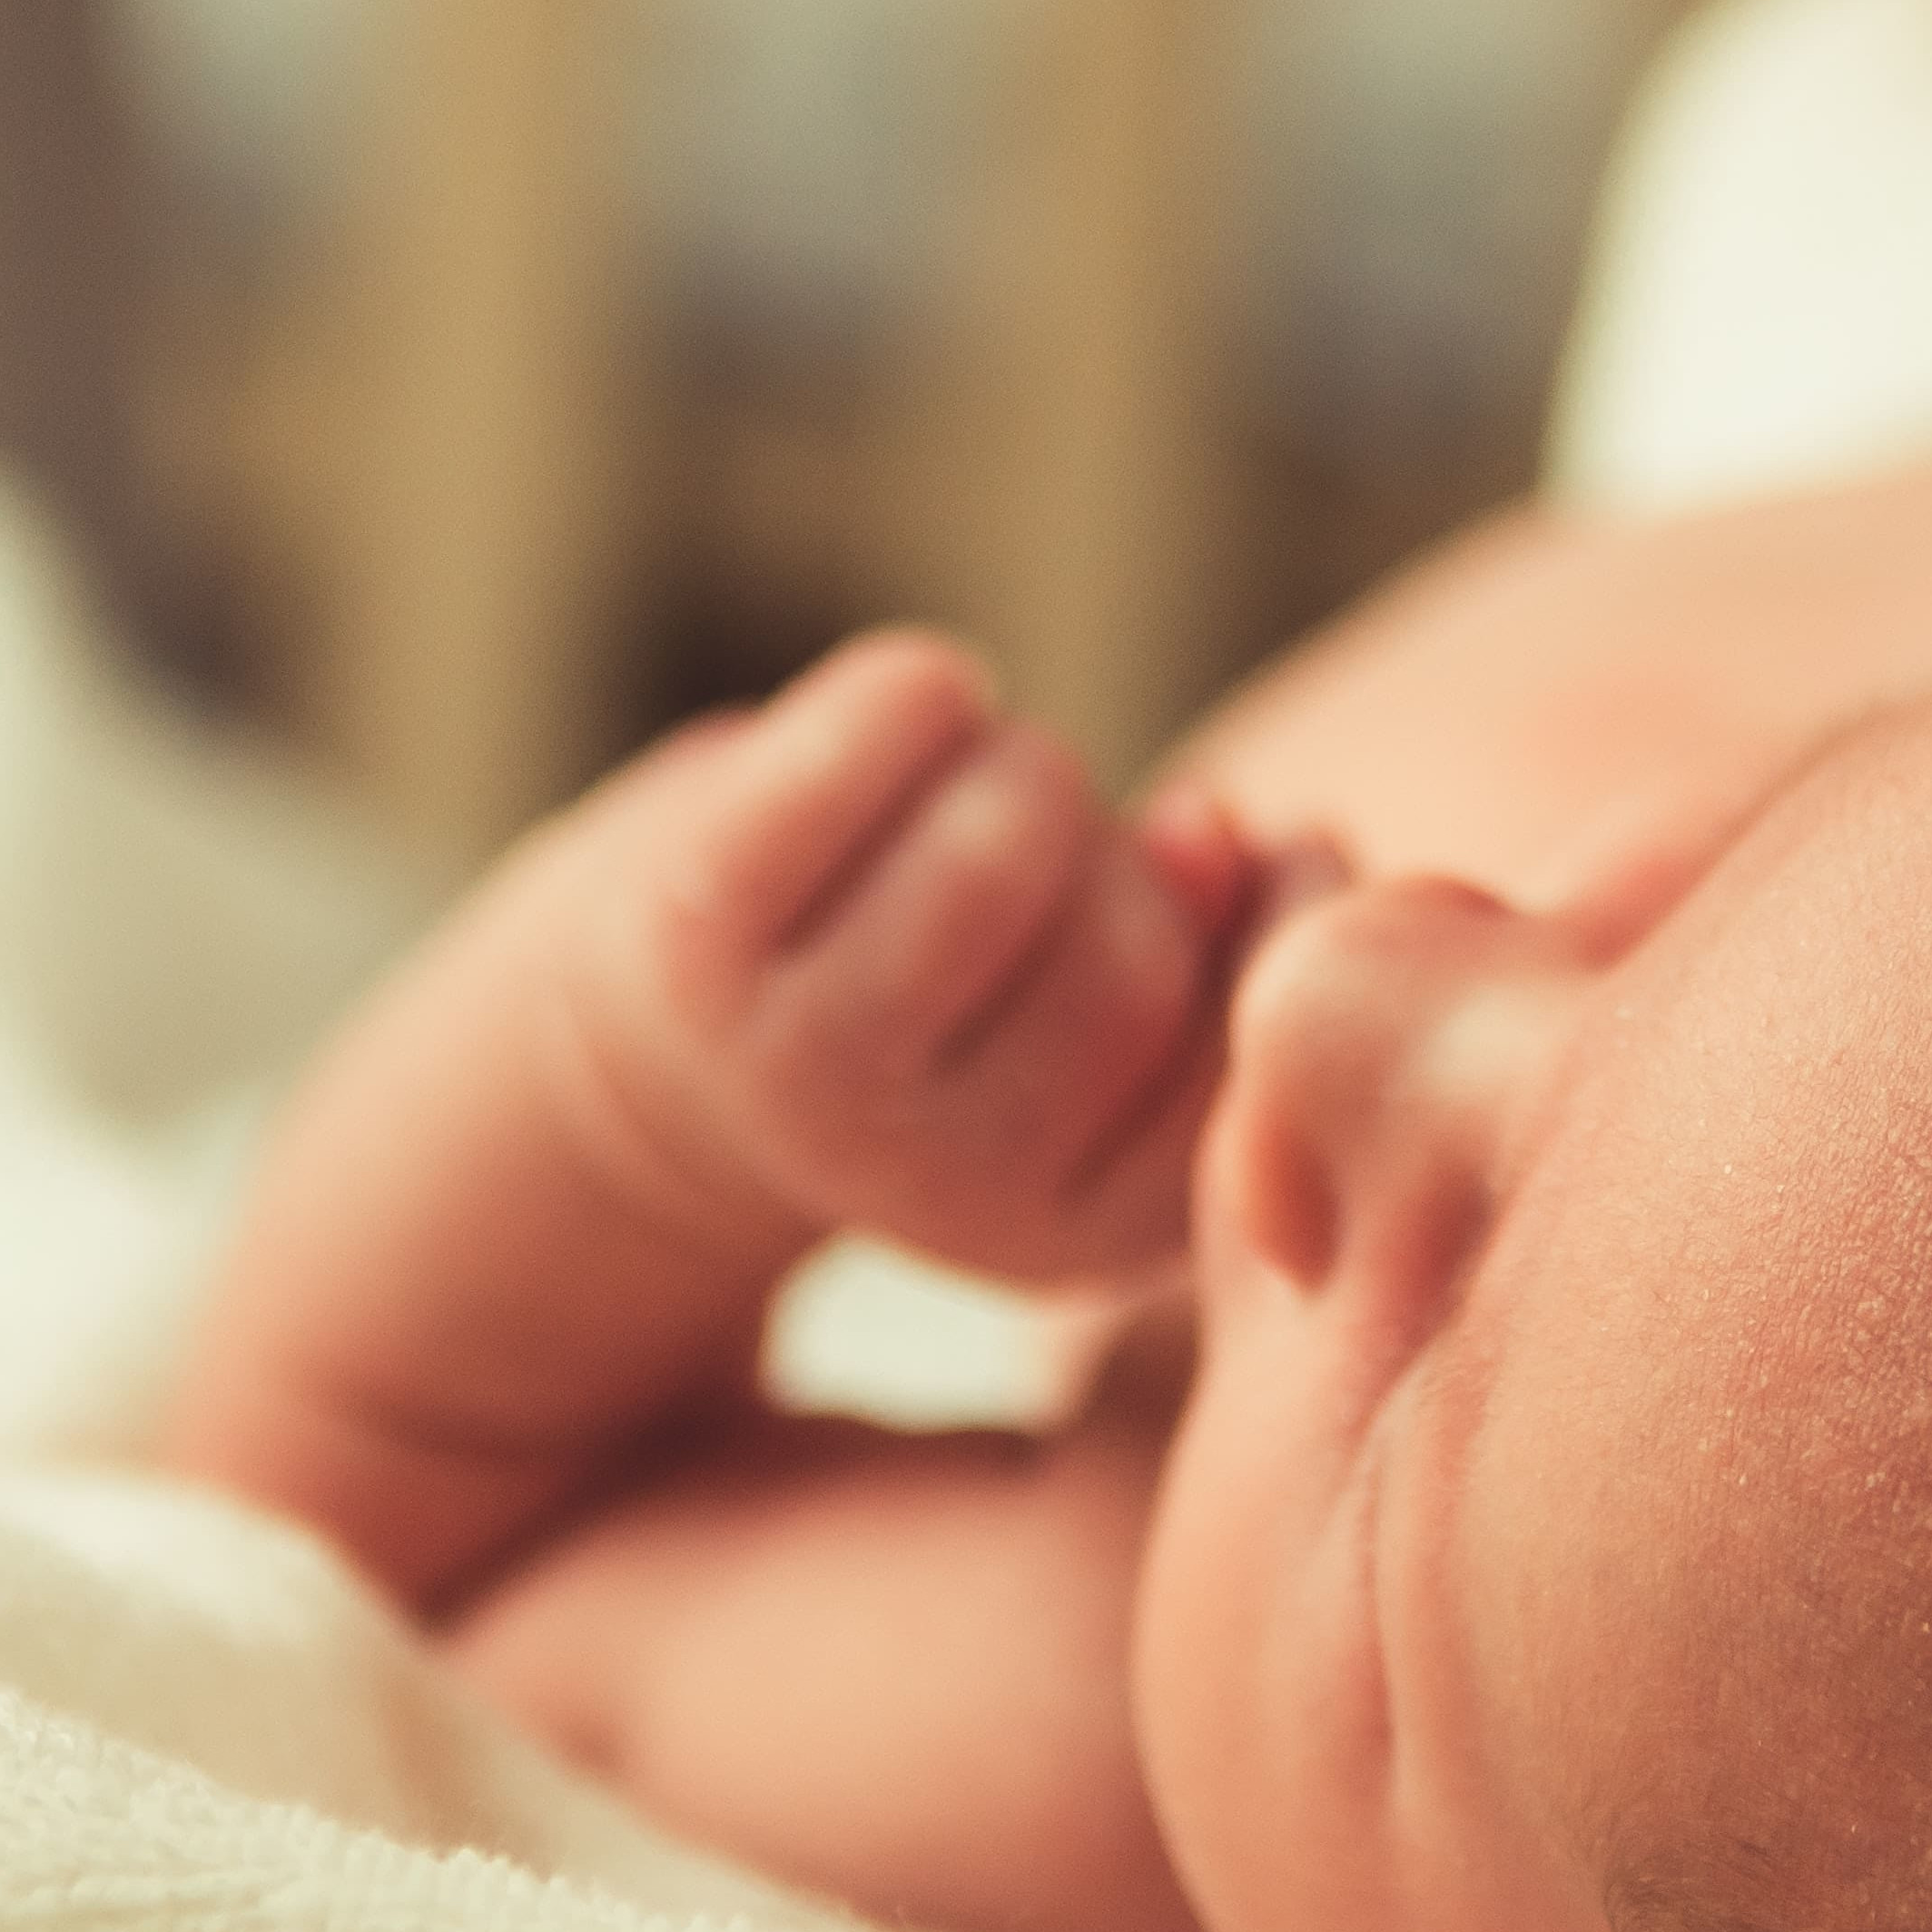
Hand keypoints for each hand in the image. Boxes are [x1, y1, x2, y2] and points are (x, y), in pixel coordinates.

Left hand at [554, 631, 1251, 1287]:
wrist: (666, 1048)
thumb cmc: (948, 1014)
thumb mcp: (1114, 1028)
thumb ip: (1235, 945)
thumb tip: (1221, 830)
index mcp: (1067, 1239)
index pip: (1248, 1046)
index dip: (1265, 910)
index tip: (1208, 860)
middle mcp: (927, 1185)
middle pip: (1133, 945)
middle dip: (1120, 850)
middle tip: (1045, 853)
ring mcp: (797, 1062)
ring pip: (1014, 832)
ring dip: (1023, 765)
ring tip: (973, 796)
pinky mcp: (693, 926)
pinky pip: (893, 727)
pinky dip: (925, 691)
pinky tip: (905, 728)